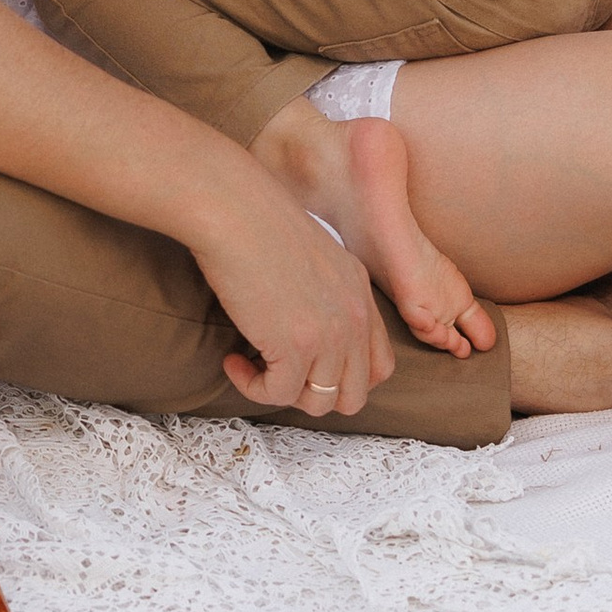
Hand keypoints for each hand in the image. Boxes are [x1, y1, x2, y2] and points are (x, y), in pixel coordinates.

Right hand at [186, 172, 392, 418]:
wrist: (233, 209)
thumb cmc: (255, 220)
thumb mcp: (310, 253)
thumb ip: (320, 288)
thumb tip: (294, 317)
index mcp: (360, 294)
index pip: (379, 364)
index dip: (344, 377)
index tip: (306, 365)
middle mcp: (354, 317)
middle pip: (355, 394)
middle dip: (315, 394)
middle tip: (278, 371)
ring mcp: (329, 334)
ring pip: (320, 402)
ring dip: (282, 392)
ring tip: (251, 363)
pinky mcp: (294, 346)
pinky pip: (279, 394)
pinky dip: (252, 387)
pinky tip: (232, 361)